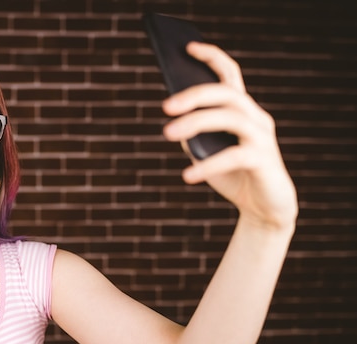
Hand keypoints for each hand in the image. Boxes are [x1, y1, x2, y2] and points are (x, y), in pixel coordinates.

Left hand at [162, 42, 297, 229]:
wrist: (262, 209)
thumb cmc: (232, 176)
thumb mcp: (205, 152)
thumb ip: (192, 135)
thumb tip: (172, 122)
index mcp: (242, 111)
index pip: (229, 75)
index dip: (212, 57)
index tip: (188, 48)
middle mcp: (256, 117)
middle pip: (226, 93)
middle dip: (194, 95)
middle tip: (165, 106)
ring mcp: (262, 137)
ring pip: (230, 117)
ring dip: (196, 122)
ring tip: (168, 134)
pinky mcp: (264, 160)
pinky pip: (234, 156)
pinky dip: (207, 165)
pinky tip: (187, 175)